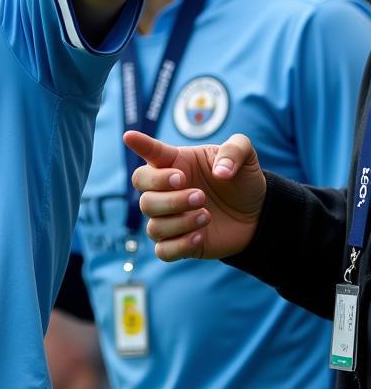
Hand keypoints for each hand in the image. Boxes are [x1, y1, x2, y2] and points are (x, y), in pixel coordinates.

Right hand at [126, 130, 267, 261]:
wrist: (257, 214)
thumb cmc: (241, 181)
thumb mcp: (246, 157)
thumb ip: (235, 150)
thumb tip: (220, 172)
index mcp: (175, 164)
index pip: (150, 153)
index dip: (139, 144)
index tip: (130, 137)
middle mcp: (165, 191)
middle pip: (144, 196)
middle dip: (170, 198)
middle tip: (200, 195)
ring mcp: (169, 218)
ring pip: (154, 225)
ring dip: (179, 221)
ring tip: (206, 215)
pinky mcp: (179, 243)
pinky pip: (163, 250)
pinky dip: (179, 245)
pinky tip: (199, 236)